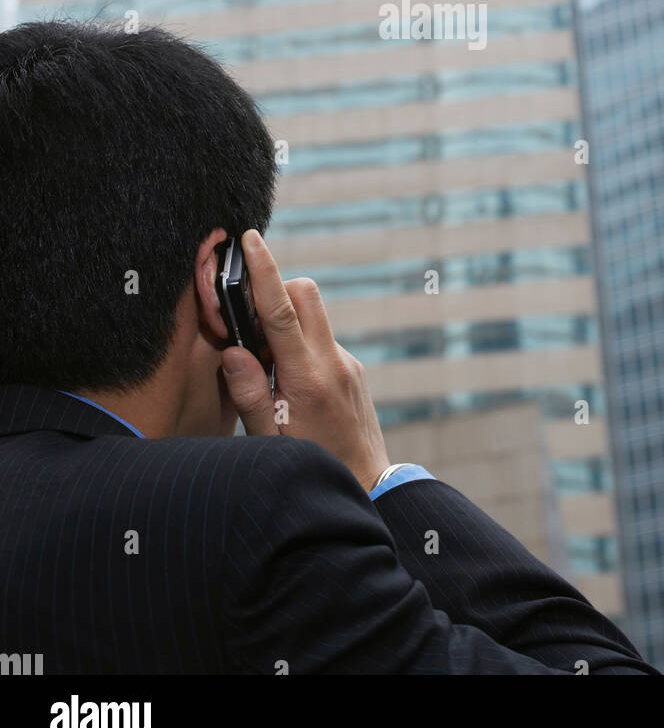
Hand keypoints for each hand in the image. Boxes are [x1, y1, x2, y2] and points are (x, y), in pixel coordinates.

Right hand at [220, 229, 389, 491]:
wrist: (370, 487)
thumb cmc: (312, 467)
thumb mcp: (269, 441)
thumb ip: (249, 395)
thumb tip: (230, 351)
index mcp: (307, 379)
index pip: (282, 312)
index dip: (265, 271)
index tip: (252, 240)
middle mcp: (333, 362)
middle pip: (305, 294)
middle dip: (276, 293)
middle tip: (251, 329)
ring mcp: (347, 363)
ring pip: (315, 316)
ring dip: (287, 323)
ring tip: (269, 369)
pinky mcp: (353, 370)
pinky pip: (322, 340)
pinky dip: (300, 347)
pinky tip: (290, 386)